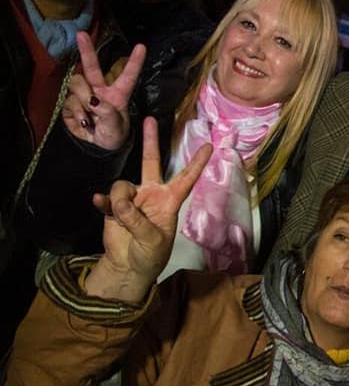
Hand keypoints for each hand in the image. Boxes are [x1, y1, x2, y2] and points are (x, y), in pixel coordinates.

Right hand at [62, 31, 144, 149]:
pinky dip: (76, 113)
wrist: (98, 147)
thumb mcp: (116, 128)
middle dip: (86, 50)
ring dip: (82, 98)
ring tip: (91, 117)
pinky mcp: (71, 103)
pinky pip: (70, 101)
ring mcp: (84, 95)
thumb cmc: (113, 134)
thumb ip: (108, 113)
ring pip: (77, 84)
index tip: (142, 46)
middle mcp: (100, 90)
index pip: (128, 76)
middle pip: (92, 67)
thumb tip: (94, 100)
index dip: (135, 62)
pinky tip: (84, 122)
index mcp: (118, 94)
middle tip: (81, 34)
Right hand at [84, 117, 211, 303]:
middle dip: (151, 141)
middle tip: (149, 119)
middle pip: (151, 162)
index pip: (186, 178)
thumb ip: (137, 222)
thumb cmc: (150, 255)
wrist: (127, 266)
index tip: (209, 145)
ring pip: (123, 184)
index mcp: (170, 201)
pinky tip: (101, 204)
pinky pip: (108, 196)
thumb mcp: (152, 241)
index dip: (197, 163)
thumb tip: (122, 203)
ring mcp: (132, 198)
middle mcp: (152, 194)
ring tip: (122, 217)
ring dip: (120, 199)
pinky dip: (105, 202)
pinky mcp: (114, 206)